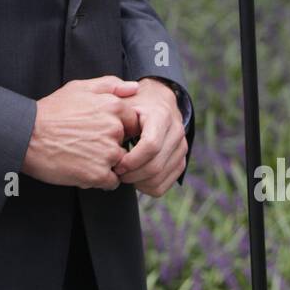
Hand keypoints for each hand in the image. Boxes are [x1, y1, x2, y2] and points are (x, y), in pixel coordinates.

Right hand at [22, 76, 141, 190]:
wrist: (26, 137)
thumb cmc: (50, 112)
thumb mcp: (78, 88)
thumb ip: (110, 85)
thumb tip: (135, 87)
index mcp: (113, 106)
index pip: (132, 122)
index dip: (118, 128)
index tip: (100, 131)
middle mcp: (114, 129)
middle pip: (126, 143)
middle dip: (113, 146)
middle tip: (88, 145)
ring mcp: (107, 153)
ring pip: (120, 163)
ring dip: (107, 164)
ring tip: (83, 157)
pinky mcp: (98, 174)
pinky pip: (112, 182)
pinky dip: (100, 179)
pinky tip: (82, 169)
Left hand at [112, 78, 187, 197]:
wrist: (157, 102)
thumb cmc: (134, 105)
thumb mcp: (123, 104)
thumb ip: (115, 117)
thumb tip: (108, 141)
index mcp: (162, 116)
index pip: (151, 146)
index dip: (132, 160)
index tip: (116, 163)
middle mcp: (176, 131)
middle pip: (155, 166)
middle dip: (132, 174)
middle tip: (115, 172)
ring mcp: (181, 148)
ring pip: (159, 178)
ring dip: (137, 182)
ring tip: (123, 175)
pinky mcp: (181, 161)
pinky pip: (163, 185)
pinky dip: (146, 187)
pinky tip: (134, 178)